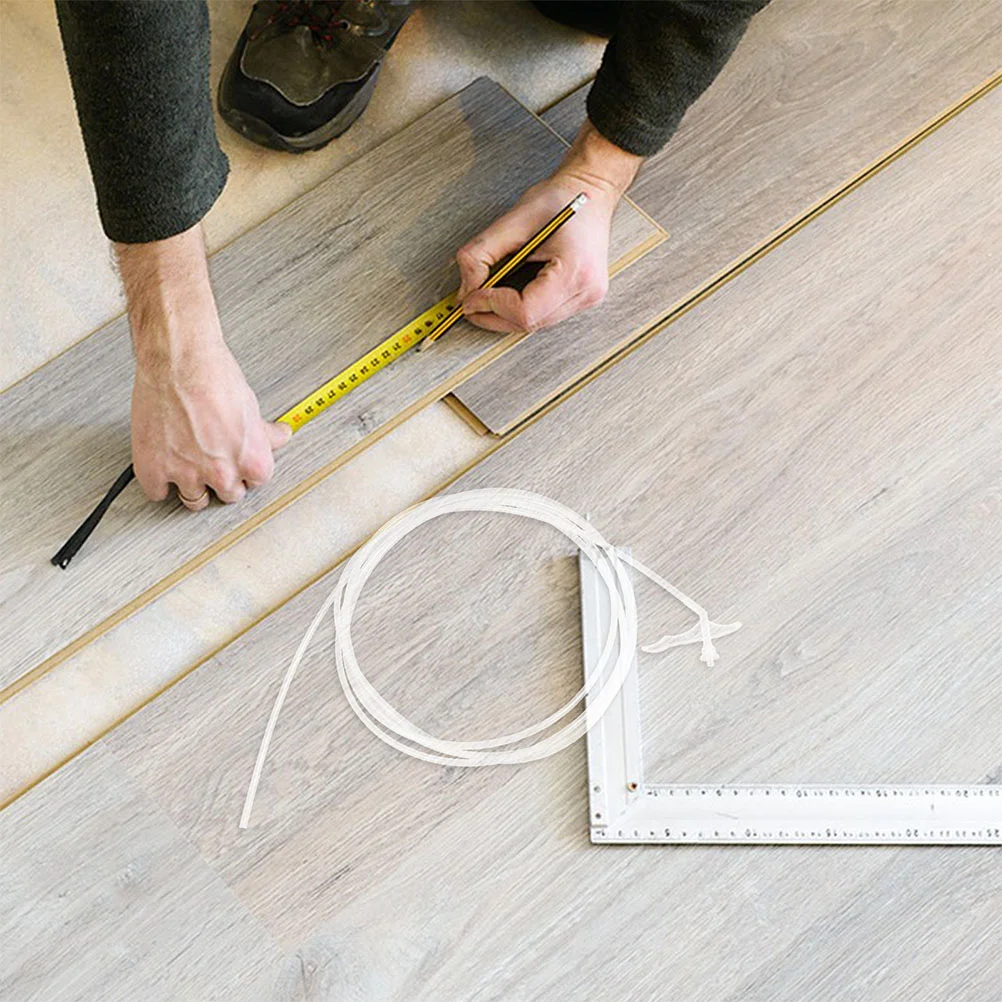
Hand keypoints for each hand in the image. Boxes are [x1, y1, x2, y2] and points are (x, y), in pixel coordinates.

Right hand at [118, 225, 289, 508]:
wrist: (179, 361)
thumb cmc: (216, 378)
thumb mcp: (251, 407)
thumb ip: (265, 432)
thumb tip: (280, 436)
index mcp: (253, 463)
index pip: (255, 484)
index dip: (245, 471)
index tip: (237, 463)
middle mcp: (222, 475)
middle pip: (227, 496)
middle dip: (222, 480)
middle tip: (212, 462)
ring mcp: (187, 475)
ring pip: (194, 501)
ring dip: (192, 487)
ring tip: (189, 464)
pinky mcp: (154, 470)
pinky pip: (158, 494)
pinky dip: (159, 482)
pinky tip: (164, 466)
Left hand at [456, 120, 642, 333]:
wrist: (590, 193)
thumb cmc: (560, 199)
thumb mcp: (513, 219)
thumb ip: (482, 253)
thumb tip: (466, 289)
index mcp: (574, 271)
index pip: (526, 311)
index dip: (493, 306)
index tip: (471, 297)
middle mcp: (586, 291)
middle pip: (529, 324)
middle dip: (494, 316)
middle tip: (470, 303)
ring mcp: (587, 298)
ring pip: (535, 325)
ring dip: (504, 315)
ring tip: (485, 298)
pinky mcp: (582, 298)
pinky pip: (544, 316)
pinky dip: (519, 310)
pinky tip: (506, 296)